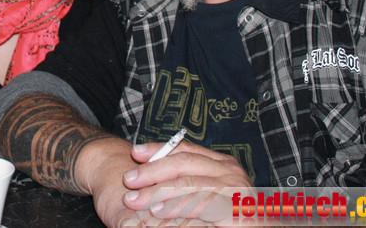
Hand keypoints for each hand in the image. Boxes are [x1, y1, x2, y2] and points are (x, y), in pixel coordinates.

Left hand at [120, 140, 253, 223]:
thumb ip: (190, 184)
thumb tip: (153, 179)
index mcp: (222, 163)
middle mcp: (229, 170)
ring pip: (189, 182)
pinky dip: (177, 206)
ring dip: (158, 191)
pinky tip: (159, 211)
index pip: (185, 149)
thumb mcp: (211, 194)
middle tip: (129, 179)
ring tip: (136, 199)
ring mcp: (234, 188)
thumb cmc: (236, 215)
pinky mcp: (235, 207)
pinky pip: (201, 203)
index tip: (135, 152)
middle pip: (184, 162)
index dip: (158, 149)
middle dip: (153, 170)